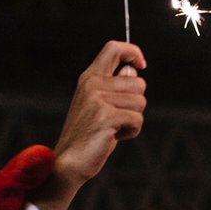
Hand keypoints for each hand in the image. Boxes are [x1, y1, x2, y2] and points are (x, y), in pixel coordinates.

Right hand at [50, 41, 147, 193]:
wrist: (70, 160)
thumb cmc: (88, 134)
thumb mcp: (100, 105)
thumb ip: (115, 86)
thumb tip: (133, 70)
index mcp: (90, 77)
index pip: (113, 49)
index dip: (132, 51)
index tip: (141, 64)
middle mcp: (93, 84)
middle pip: (138, 82)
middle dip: (136, 103)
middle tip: (117, 118)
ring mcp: (98, 99)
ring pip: (140, 102)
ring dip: (133, 119)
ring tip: (113, 128)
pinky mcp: (107, 115)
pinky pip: (137, 119)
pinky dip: (132, 131)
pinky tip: (114, 136)